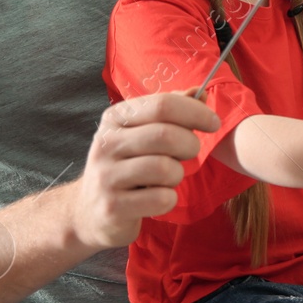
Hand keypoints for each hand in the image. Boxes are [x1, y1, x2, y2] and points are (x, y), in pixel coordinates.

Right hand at [72, 93, 219, 249]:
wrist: (89, 210)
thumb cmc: (127, 165)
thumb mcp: (142, 133)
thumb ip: (171, 112)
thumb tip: (199, 92)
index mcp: (115, 118)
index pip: (163, 104)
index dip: (196, 112)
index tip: (213, 123)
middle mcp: (106, 143)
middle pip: (166, 135)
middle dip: (189, 145)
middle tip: (188, 154)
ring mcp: (106, 176)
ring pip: (165, 169)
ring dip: (177, 175)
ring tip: (166, 178)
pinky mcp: (112, 207)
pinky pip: (161, 199)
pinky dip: (168, 199)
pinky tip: (156, 198)